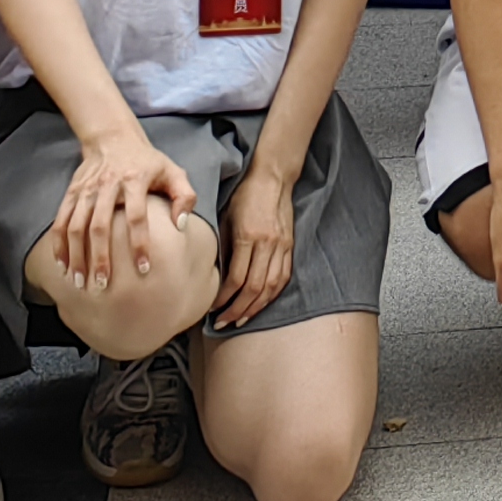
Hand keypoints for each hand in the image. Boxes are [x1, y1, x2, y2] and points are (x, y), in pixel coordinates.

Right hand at [49, 128, 201, 297]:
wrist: (113, 137)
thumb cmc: (147, 161)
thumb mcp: (172, 171)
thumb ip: (184, 196)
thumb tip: (180, 225)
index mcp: (135, 180)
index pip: (137, 216)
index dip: (139, 243)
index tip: (143, 268)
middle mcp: (108, 185)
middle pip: (101, 226)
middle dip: (100, 257)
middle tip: (102, 284)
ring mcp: (86, 189)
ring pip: (77, 226)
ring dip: (76, 256)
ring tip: (79, 282)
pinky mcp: (72, 192)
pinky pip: (61, 221)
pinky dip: (59, 244)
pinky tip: (61, 265)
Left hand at [213, 165, 298, 328]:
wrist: (273, 177)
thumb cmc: (245, 195)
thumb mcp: (227, 217)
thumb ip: (224, 246)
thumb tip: (215, 275)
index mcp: (248, 235)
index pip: (236, 278)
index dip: (223, 298)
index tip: (212, 309)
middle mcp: (267, 243)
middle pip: (254, 288)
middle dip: (237, 310)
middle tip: (223, 323)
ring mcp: (282, 245)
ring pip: (271, 286)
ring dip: (255, 307)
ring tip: (240, 319)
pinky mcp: (290, 245)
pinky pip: (283, 277)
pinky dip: (272, 294)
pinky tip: (261, 303)